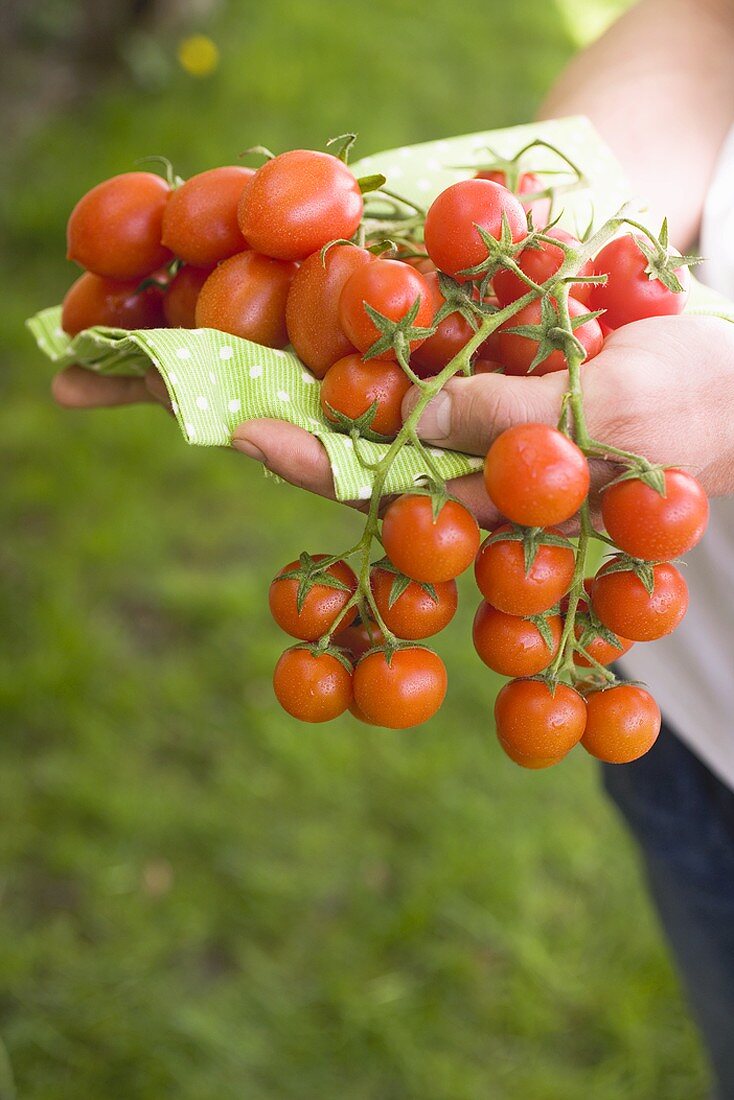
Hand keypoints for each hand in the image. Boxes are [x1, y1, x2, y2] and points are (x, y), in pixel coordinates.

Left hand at [53, 315, 733, 524]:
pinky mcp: (488, 372)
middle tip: (210, 369)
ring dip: (319, 361)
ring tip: (245, 320)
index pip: (384, 486)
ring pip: (382, 392)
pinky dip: (381, 320)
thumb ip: (510, 420)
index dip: (314, 465)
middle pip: (358, 440)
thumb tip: (412, 416)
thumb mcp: (615, 411)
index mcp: (490, 491)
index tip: (246, 433)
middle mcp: (466, 459)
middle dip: (290, 411)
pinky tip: (338, 291)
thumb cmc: (692, 405)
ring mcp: (475, 415)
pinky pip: (424, 347)